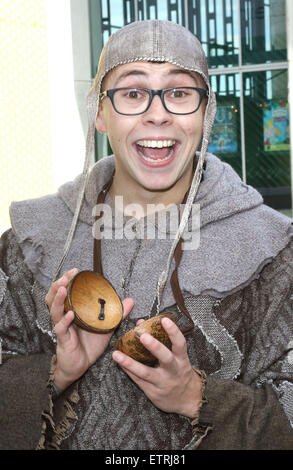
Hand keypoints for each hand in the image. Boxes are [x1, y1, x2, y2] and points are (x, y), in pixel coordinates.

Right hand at [45, 268, 133, 390]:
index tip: (75, 271)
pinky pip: (60, 328)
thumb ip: (117, 314)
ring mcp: (62, 328)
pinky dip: (65, 320)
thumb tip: (130, 300)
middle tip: (67, 276)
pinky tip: (70, 314)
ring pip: (54, 310)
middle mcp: (64, 317)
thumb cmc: (90, 345)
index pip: (65, 292)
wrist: (81, 366)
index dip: (67, 280)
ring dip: (58, 299)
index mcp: (72, 311)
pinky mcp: (63, 340)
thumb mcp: (106, 327)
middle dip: (59, 284)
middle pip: (54, 297)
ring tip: (63, 288)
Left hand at [112, 316, 201, 417]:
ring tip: (117, 354)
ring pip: (146, 373)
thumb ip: (163, 340)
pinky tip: (119, 363)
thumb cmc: (180, 372)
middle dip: (155, 347)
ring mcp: (162, 383)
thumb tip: (141, 322)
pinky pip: (138, 380)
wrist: (188, 400)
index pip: (180, 344)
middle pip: (166, 358)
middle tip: (142, 336)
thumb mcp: (179, 357)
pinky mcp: (153, 392)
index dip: (173, 331)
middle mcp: (173, 371)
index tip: (164, 320)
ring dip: (130, 363)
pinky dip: (128, 371)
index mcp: (182, 360)